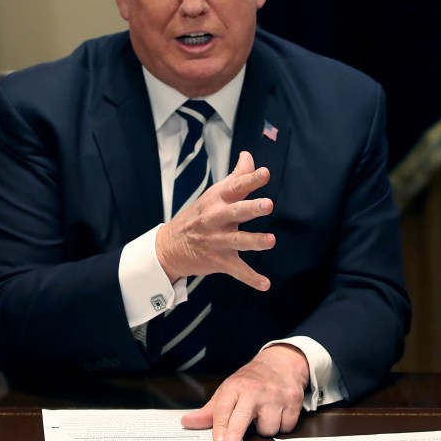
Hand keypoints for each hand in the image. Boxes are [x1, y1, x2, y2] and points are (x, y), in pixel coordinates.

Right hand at [156, 151, 275, 290]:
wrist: (169, 246)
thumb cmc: (198, 216)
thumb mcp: (213, 194)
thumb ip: (236, 177)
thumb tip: (248, 156)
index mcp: (217, 200)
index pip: (235, 187)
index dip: (250, 179)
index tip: (265, 173)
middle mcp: (217, 219)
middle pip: (236, 212)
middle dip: (252, 208)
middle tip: (268, 205)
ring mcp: (218, 241)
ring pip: (239, 241)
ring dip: (255, 241)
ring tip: (271, 241)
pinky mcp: (219, 261)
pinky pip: (237, 270)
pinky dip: (251, 278)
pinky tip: (265, 284)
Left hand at [180, 344, 309, 440]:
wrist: (281, 363)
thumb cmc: (251, 381)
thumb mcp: (228, 391)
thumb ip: (209, 411)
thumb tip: (186, 423)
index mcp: (236, 387)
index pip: (223, 408)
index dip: (220, 427)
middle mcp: (255, 390)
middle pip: (243, 416)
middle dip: (235, 433)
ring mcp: (276, 396)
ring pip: (268, 428)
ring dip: (266, 428)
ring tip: (263, 416)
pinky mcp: (293, 401)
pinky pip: (286, 427)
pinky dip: (282, 425)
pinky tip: (278, 413)